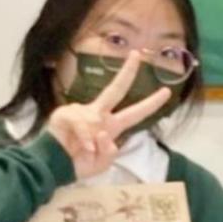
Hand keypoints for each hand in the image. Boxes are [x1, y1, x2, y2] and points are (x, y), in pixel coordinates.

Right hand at [46, 52, 171, 178]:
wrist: (56, 167)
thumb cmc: (79, 164)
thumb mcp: (102, 163)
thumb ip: (110, 152)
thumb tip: (105, 134)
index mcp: (112, 126)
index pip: (135, 113)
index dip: (151, 103)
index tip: (167, 91)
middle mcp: (99, 115)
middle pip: (115, 89)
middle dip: (127, 72)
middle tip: (138, 54)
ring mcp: (82, 112)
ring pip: (94, 120)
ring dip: (92, 142)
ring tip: (85, 153)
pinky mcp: (65, 114)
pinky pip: (81, 125)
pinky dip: (84, 139)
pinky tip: (83, 148)